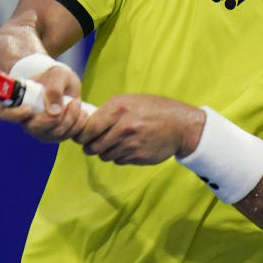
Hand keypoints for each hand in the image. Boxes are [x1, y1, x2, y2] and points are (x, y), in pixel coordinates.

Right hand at [0, 65, 87, 142]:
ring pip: (53, 135)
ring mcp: (40, 129)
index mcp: (17, 102)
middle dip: (56, 119)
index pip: (4, 114)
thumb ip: (54, 88)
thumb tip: (54, 112)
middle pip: (35, 129)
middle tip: (71, 102)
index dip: (14, 115)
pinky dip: (77, 126)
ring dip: (70, 120)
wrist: (64, 83)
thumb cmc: (54, 76)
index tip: (29, 109)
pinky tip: (82, 113)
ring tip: (77, 102)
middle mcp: (26, 119)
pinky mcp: (55, 135)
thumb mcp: (57, 75)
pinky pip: (66, 137)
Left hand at [73, 94, 204, 164]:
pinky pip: (119, 161)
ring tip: (114, 143)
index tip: (81, 136)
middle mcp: (123, 127)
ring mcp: (131, 144)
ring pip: (105, 155)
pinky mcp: (138, 157)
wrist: (181, 125)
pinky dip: (119, 156)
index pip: (88, 128)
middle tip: (92, 144)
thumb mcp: (130, 101)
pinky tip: (128, 147)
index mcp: (118, 108)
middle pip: (93, 145)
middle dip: (90, 146)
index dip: (81, 134)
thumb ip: (108, 111)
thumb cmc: (154, 109)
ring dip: (105, 152)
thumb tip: (86, 123)